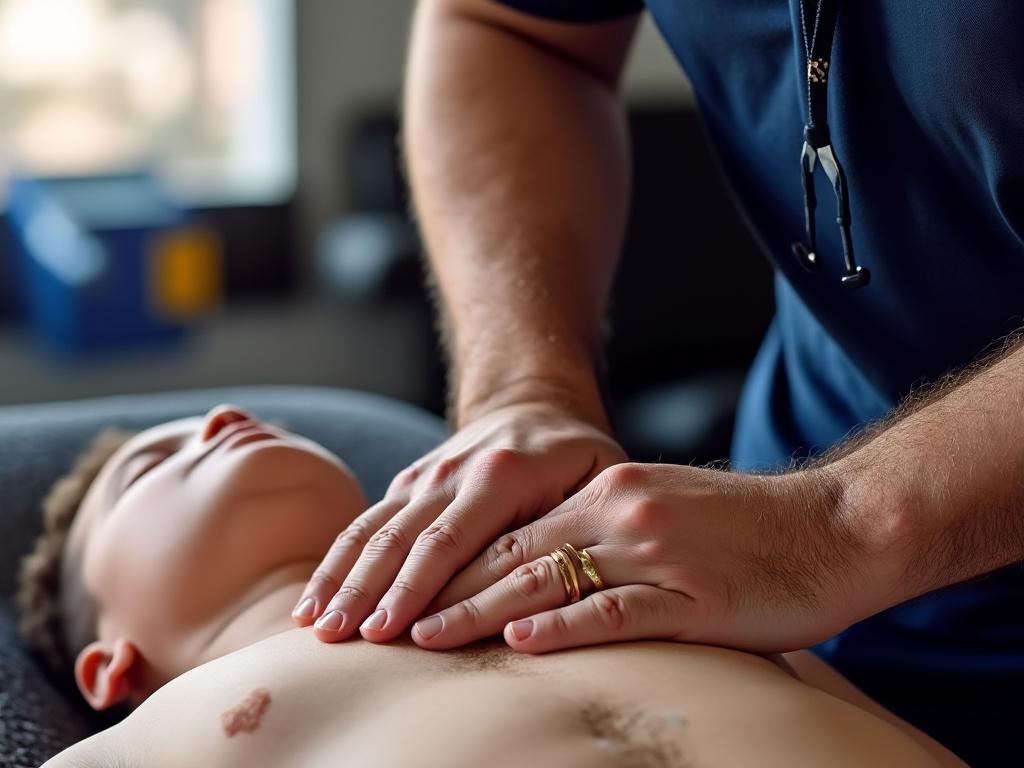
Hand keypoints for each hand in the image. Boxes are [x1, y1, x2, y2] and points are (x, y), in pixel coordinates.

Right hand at [291, 399, 626, 641]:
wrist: (538, 404)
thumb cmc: (579, 458)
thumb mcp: (600, 481)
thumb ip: (575, 529)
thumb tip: (550, 592)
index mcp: (502, 476)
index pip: (450, 540)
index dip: (416, 589)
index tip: (389, 634)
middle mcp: (453, 472)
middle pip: (400, 538)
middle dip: (365, 591)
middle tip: (338, 640)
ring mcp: (425, 476)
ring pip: (372, 530)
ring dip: (340, 578)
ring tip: (313, 625)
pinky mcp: (409, 484)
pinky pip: (366, 523)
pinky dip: (338, 562)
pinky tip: (314, 601)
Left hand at [409, 462, 880, 653]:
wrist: (835, 526)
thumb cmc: (748, 530)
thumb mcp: (664, 512)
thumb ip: (606, 532)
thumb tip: (548, 574)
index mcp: (609, 491)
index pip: (512, 533)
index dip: (452, 564)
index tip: (404, 591)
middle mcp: (620, 512)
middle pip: (513, 556)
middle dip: (444, 589)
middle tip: (387, 620)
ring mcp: (654, 551)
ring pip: (548, 580)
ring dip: (479, 612)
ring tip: (424, 636)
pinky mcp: (693, 594)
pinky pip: (614, 611)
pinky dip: (562, 628)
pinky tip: (519, 644)